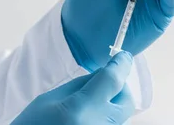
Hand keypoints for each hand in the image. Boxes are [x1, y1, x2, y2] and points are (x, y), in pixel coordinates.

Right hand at [11, 52, 134, 124]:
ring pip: (121, 114)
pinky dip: (104, 117)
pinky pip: (111, 124)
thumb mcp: (47, 100)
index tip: (123, 57)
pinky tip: (86, 117)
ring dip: (111, 104)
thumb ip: (79, 85)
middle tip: (103, 83)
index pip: (112, 80)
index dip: (121, 65)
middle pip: (126, 99)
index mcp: (81, 109)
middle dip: (119, 87)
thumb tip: (102, 75)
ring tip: (88, 105)